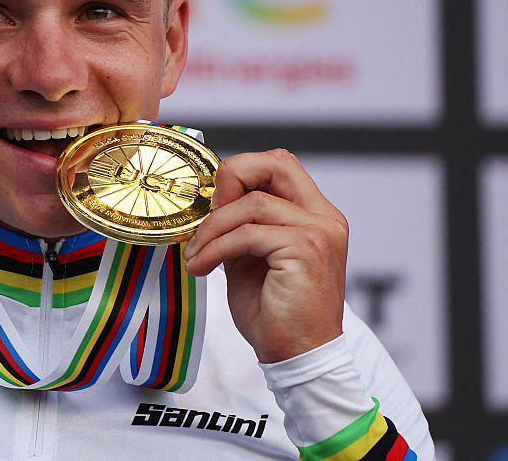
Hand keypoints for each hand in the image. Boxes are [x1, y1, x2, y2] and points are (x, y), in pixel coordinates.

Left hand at [182, 149, 347, 362]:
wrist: (297, 355)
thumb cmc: (276, 312)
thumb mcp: (249, 257)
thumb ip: (238, 224)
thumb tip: (211, 197)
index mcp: (314, 215)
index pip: (278, 165)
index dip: (239, 173)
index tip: (211, 203)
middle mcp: (323, 218)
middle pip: (276, 163)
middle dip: (230, 178)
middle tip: (204, 212)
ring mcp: (319, 232)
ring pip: (252, 203)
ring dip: (212, 228)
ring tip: (195, 254)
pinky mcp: (306, 250)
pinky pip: (247, 234)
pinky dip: (216, 248)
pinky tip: (202, 266)